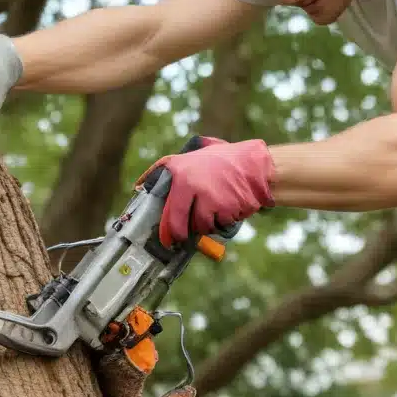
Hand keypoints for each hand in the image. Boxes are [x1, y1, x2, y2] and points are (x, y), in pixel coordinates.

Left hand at [137, 136, 274, 247]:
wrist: (255, 165)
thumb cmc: (221, 160)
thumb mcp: (189, 157)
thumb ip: (165, 169)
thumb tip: (140, 184)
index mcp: (181, 175)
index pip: (167, 210)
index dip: (166, 231)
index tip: (166, 240)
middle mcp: (194, 187)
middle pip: (182, 225)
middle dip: (182, 235)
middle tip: (184, 236)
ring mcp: (211, 199)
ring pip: (202, 226)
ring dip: (207, 224)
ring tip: (214, 208)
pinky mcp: (227, 209)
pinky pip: (220, 225)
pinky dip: (223, 222)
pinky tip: (229, 207)